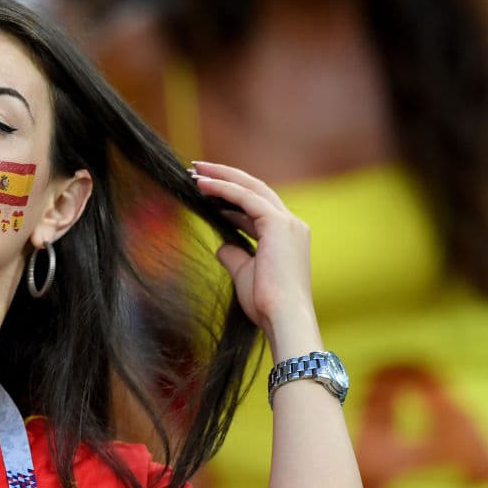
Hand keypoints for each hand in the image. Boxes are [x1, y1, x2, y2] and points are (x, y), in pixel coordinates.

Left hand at [190, 161, 317, 349]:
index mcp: (288, 236)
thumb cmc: (266, 304)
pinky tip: (201, 185)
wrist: (282, 318)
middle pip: (255, 189)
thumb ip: (235, 256)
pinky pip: (245, 197)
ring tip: (195, 171)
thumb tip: (222, 246)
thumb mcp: (244, 274)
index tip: (206, 191)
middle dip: (226, 177)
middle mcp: (292, 224)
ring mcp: (288, 223)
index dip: (231, 197)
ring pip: (251, 188)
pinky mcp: (278, 224)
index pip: (257, 207)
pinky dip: (223, 189)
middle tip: (198, 169)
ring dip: (221, 177)